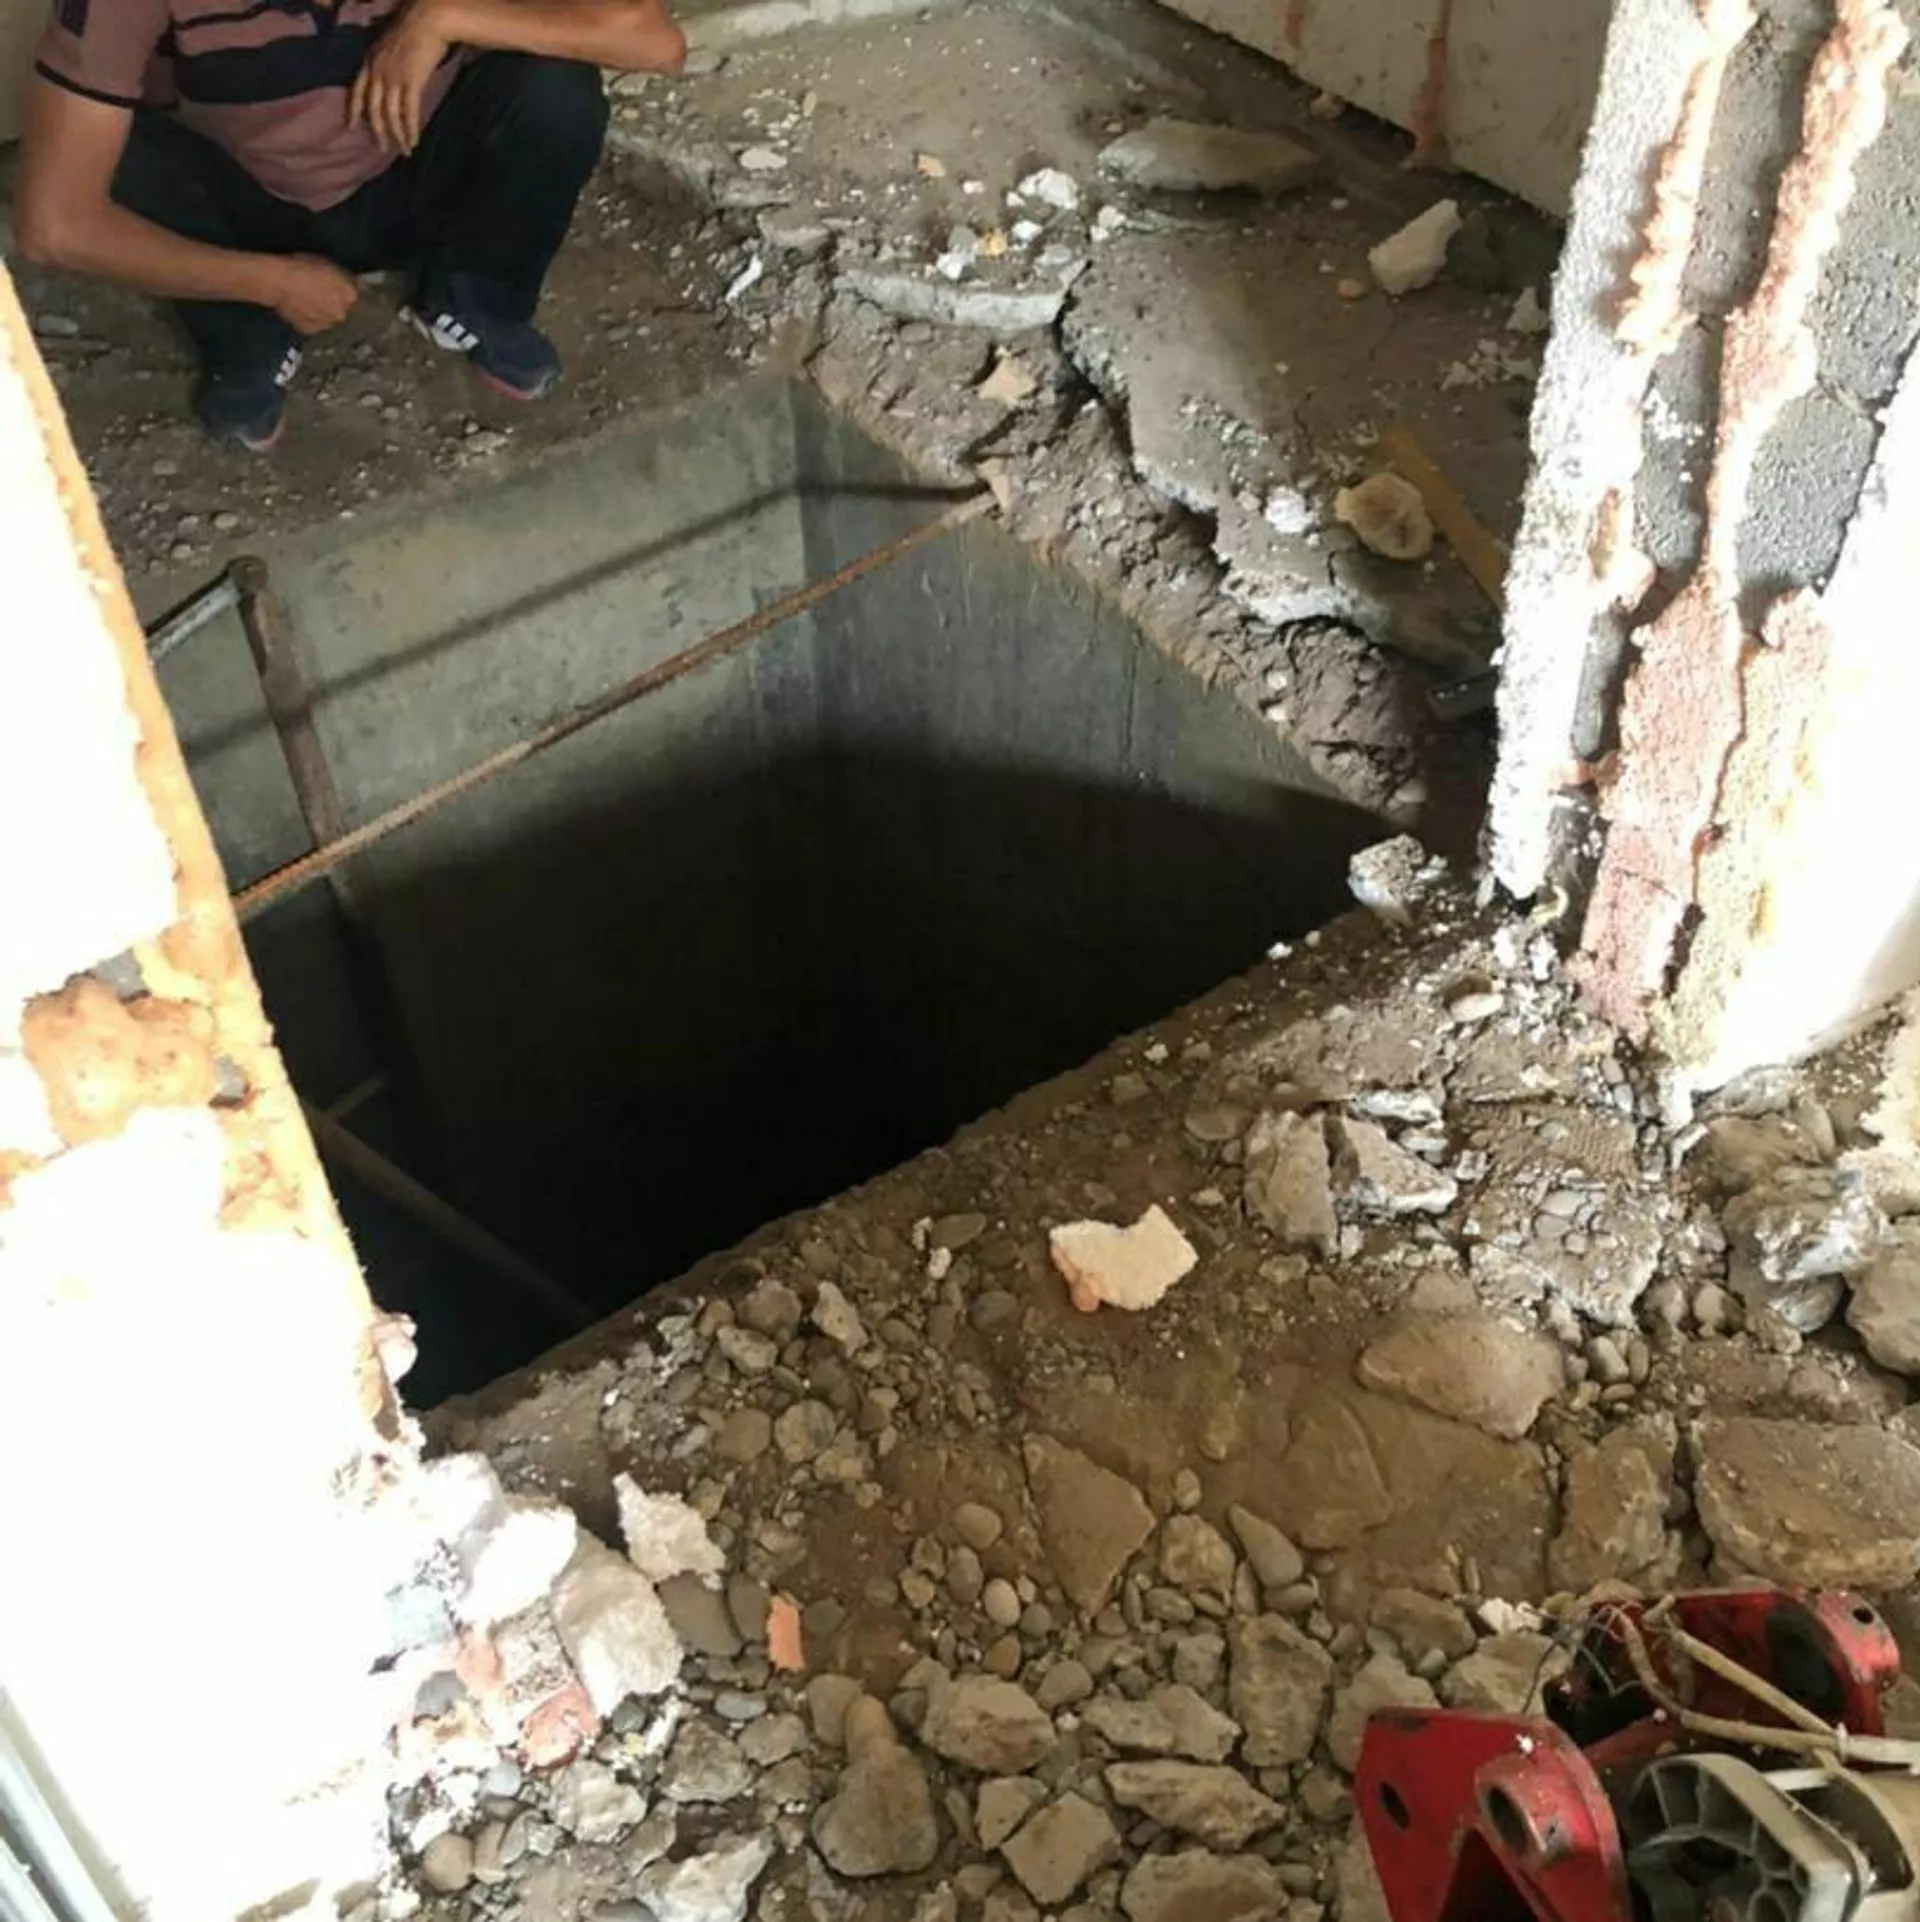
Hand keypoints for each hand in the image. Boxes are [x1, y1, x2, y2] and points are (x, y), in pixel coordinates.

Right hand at [268, 254, 360, 332]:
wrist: (278, 282)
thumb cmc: (302, 266)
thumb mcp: (328, 264)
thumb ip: (345, 277)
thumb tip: (358, 284)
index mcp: (350, 296)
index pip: (356, 298)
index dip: (347, 293)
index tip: (340, 289)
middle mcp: (342, 314)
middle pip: (343, 312)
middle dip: (336, 305)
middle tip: (322, 296)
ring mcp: (326, 325)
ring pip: (329, 320)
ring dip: (323, 314)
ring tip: (309, 303)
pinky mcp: (310, 331)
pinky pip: (313, 325)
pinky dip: (309, 320)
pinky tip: (300, 310)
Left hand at [348, 0, 449, 154]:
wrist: (427, 20)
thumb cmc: (412, 28)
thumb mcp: (388, 45)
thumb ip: (384, 62)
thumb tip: (388, 79)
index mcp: (369, 62)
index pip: (356, 91)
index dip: (353, 111)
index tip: (350, 127)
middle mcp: (377, 72)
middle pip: (373, 108)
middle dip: (377, 131)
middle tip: (381, 148)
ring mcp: (394, 79)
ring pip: (391, 114)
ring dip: (397, 135)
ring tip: (403, 150)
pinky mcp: (411, 84)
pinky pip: (409, 113)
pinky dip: (411, 130)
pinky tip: (413, 141)